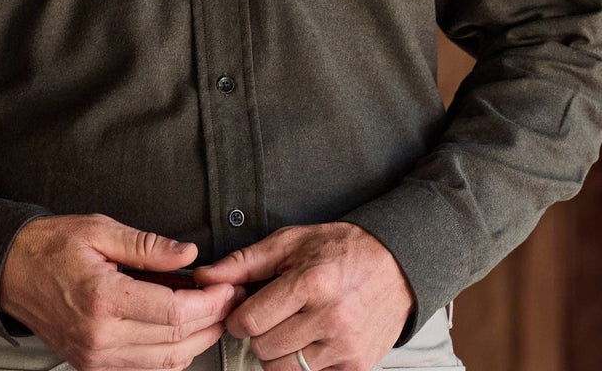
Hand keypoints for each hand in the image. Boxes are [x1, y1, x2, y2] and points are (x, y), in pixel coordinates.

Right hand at [0, 213, 244, 370]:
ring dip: (197, 340)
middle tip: (232, 297)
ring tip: (214, 310)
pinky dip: (172, 350)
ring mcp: (96, 357)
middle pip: (175, 342)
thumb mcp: (100, 229)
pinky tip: (184, 326)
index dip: (210, 303)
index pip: (174, 314)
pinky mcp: (93, 363)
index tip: (229, 286)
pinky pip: (145, 366)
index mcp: (103, 301)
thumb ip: (148, 246)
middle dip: (212, 321)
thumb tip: (189, 255)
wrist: (10, 272)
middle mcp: (101, 338)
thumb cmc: (52, 245)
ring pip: (164, 362)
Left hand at [192, 223, 412, 370]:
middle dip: (259, 333)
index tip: (244, 309)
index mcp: (310, 282)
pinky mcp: (355, 365)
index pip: (250, 321)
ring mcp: (344, 345)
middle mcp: (329, 317)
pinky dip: (303, 362)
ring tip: (291, 326)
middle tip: (273, 314)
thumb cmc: (340, 249)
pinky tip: (311, 338)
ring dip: (278, 351)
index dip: (238, 317)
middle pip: (263, 349)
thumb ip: (244, 262)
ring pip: (284, 369)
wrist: (396, 264)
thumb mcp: (290, 242)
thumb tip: (206, 277)